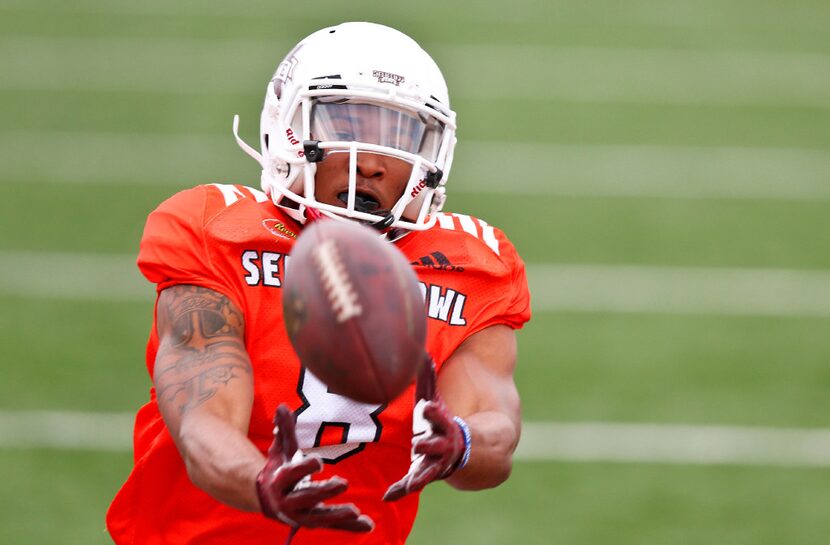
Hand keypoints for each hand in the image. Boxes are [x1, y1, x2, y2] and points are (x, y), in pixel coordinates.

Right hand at [256, 404, 373, 531]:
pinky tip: (368, 525)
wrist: (268, 498)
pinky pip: (333, 526)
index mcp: (280, 481)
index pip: (292, 474)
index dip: (305, 468)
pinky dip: (350, 527)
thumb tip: (282, 406)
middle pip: (307, 498)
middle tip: (343, 484)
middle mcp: (288, 502)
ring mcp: (302, 515)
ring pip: (321, 518)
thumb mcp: (281, 448)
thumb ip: (284, 429)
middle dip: (324, 492)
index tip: (319, 462)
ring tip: (356, 511)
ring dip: (339, 516)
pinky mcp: (314, 522)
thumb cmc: (278, 467)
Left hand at [383, 358, 467, 501]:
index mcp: (443, 425)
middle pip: (436, 444)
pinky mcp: (424, 474)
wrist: (459, 449)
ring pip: (428, 470)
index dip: (433, 412)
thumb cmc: (438, 419)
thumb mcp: (434, 399)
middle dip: (428, 443)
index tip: (426, 406)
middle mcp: (442, 445)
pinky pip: (413, 483)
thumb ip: (428, 378)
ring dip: (420, 475)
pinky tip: (388, 496)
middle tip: (418, 443)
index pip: (439, 417)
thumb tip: (422, 351)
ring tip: (412, 484)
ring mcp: (435, 462)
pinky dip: (400, 490)